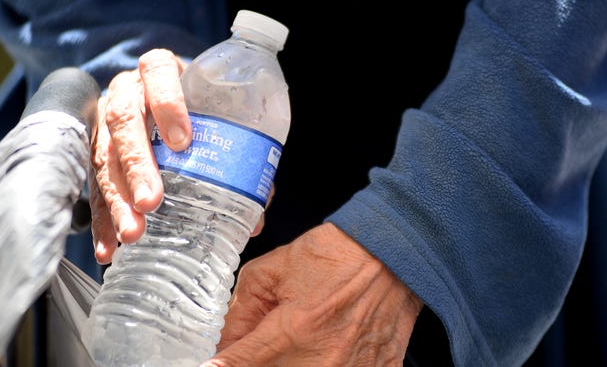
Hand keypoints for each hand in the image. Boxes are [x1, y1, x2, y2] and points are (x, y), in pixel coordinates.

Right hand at [89, 49, 267, 263]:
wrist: (161, 95)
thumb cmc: (197, 106)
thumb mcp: (218, 115)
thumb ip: (238, 156)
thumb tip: (256, 217)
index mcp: (160, 71)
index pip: (158, 72)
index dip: (168, 104)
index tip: (183, 142)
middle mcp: (127, 92)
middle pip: (124, 121)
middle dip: (137, 164)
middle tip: (151, 201)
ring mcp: (105, 121)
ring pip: (103, 156)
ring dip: (117, 198)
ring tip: (133, 232)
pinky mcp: (95, 151)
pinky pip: (93, 184)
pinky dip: (101, 219)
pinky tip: (109, 247)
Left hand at [201, 223, 422, 366]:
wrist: (392, 251)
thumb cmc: (337, 254)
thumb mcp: (275, 269)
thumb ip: (242, 308)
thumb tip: (225, 342)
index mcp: (296, 328)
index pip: (240, 364)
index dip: (222, 363)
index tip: (213, 363)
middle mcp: (324, 357)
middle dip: (259, 358)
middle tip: (266, 339)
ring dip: (292, 361)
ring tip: (306, 336)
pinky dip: (328, 362)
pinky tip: (329, 346)